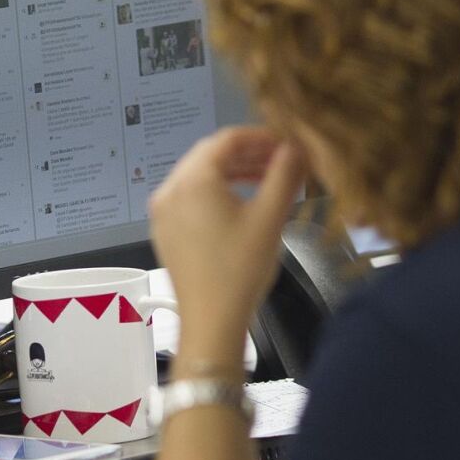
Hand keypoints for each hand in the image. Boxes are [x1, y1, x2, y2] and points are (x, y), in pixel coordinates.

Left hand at [149, 128, 306, 363]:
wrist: (211, 322)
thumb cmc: (240, 269)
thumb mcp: (269, 217)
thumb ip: (285, 174)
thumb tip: (297, 146)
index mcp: (193, 180)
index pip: (228, 139)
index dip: (261, 137)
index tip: (287, 144)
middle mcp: (169, 189)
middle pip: (210, 155)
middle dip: (248, 154)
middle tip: (280, 162)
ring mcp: (162, 212)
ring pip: (199, 176)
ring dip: (233, 173)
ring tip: (266, 182)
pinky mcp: (164, 232)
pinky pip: (190, 198)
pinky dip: (215, 193)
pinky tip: (239, 205)